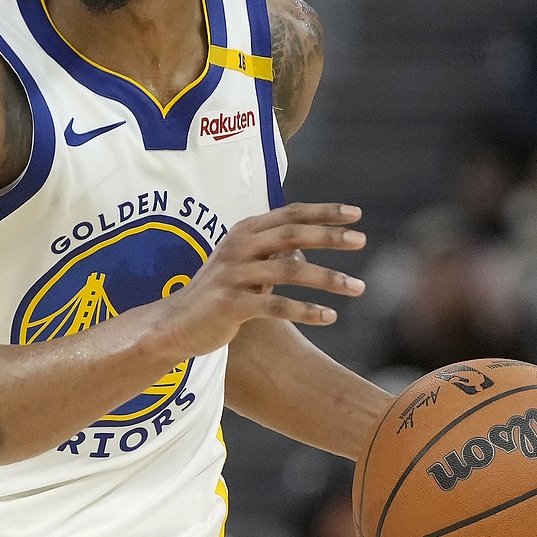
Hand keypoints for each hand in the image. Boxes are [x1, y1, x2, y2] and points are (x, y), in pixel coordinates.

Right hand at [154, 202, 365, 359]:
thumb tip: (308, 247)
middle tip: (361, 240)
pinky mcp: (231, 305)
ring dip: (328, 279)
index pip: (289, 214)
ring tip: (358, 288)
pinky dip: (306, 310)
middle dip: (329, 237)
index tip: (355, 214)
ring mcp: (233, 275)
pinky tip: (330, 316)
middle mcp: (238, 248)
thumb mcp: (243, 264)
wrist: (174, 324)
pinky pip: (276, 306)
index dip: (323, 212)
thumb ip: (271, 252)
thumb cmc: (216, 293)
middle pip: (292, 235)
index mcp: (243, 232)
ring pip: (289, 271)